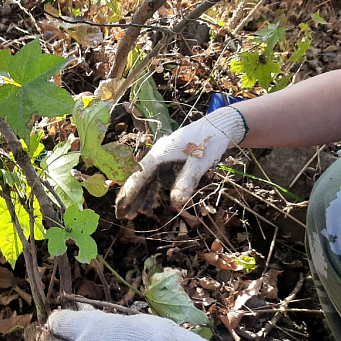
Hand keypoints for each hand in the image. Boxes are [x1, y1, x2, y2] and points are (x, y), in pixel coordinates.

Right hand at [115, 107, 246, 219]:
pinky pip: (156, 178)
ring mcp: (163, 158)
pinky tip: (148, 203)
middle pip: (139, 178)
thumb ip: (186, 181)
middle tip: (121, 215)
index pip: (140, 176)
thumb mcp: (199, 163)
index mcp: (159, 154)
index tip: (122, 208)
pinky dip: (151, 191)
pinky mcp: (171, 161)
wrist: (220, 126)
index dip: (130, 193)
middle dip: (129, 197)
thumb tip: (176, 203)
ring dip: (139, 196)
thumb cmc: (209, 142)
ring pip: (147, 180)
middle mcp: (157, 156)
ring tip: (131, 213)